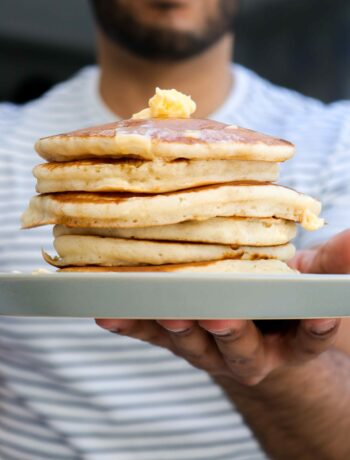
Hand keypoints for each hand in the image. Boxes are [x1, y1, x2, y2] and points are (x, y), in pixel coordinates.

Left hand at [96, 230, 349, 385]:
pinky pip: (151, 333)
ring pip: (192, 342)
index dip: (313, 329)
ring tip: (165, 310)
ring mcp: (206, 347)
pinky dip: (132, 324)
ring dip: (177, 326)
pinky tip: (109, 312)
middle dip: (231, 332)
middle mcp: (246, 351)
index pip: (307, 338)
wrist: (253, 331)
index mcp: (288, 339)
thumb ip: (333, 263)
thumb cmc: (282, 303)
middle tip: (220, 316)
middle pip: (240, 347)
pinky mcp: (174, 335)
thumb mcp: (313, 283)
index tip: (318, 316)